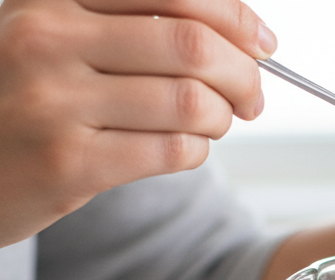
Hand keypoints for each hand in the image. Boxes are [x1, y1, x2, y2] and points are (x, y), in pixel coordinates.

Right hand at [0, 0, 276, 247]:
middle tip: (251, 97)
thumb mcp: (57, 36)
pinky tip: (186, 147)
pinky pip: (172, 151)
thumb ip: (126, 23)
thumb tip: (236, 34)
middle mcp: (45, 37)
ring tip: (214, 124)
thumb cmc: (25, 99)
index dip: (233, 15)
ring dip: (222, 119)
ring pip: (190, 102)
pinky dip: (197, 151)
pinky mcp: (69, 163)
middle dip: (243, 74)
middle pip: (192, 46)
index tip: (263, 44)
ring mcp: (54, 101)